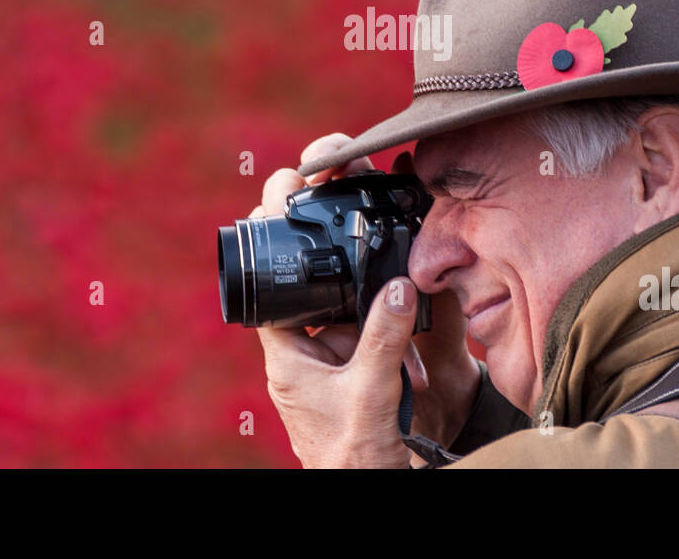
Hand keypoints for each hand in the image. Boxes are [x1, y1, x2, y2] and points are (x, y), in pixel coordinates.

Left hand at [251, 135, 478, 466]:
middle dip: (330, 252)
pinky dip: (387, 321)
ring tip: (392, 295)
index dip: (274, 234)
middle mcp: (302, 354)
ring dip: (369, 295)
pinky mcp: (355, 373)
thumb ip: (382, 339)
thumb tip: (396, 285)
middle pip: (310, 285)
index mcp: (287, 356)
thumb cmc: (355, 458)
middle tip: (338, 191)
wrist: (370, 493)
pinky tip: (408, 322)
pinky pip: (369, 333)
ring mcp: (328, 363)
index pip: (270, 282)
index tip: (286, 187)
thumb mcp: (370, 394)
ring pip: (345, 307)